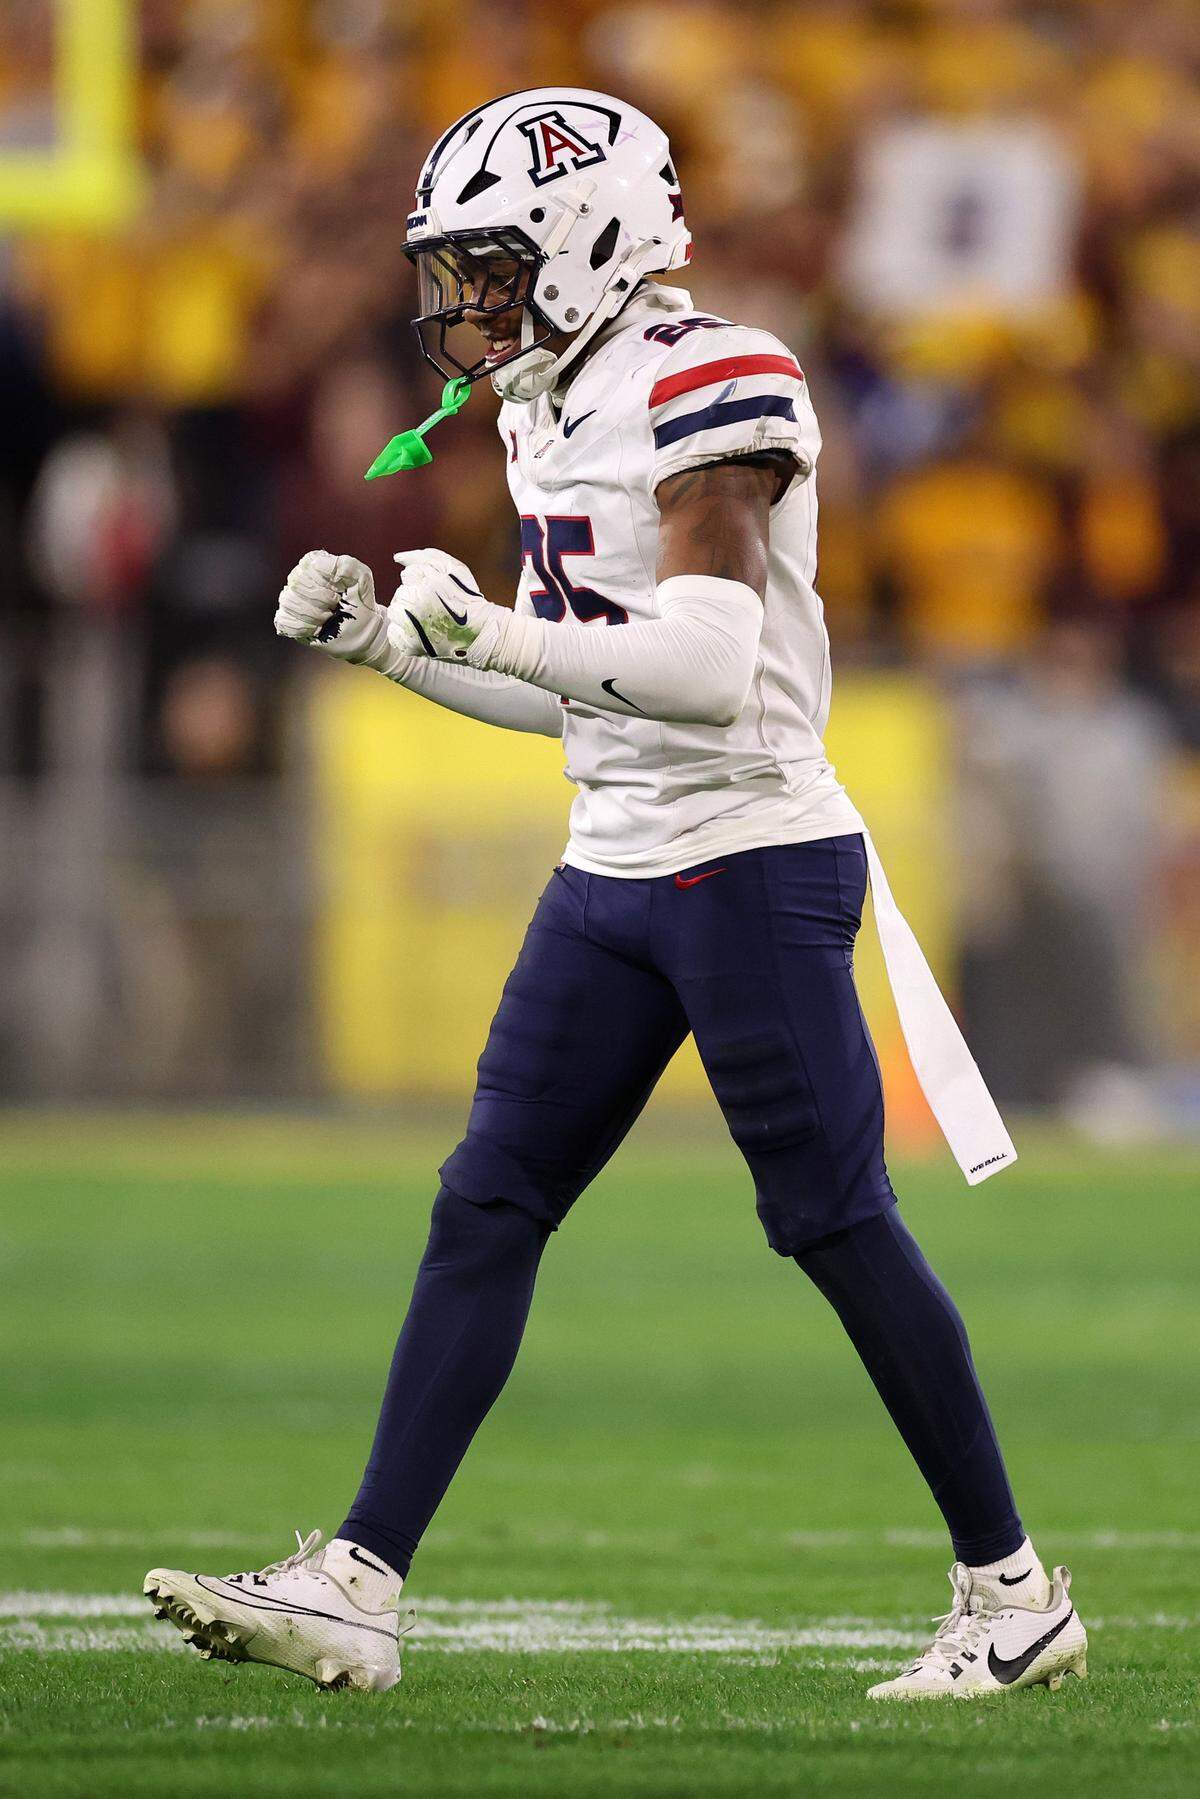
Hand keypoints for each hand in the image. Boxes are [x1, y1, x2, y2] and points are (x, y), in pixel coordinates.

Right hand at [274, 550, 390, 666]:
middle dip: (320, 600)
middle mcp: (298, 579)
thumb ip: (346, 565)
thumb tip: (317, 565)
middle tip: (335, 607)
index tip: (339, 593)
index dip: (324, 583)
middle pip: (296, 584)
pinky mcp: (286, 620)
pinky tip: (316, 628)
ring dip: (314, 615)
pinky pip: (284, 621)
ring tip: (328, 618)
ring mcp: (290, 599)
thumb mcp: (361, 579)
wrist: (361, 630)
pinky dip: (303, 628)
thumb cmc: (360, 602)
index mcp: (313, 564)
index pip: (308, 566)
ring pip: (289, 602)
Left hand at [386, 548, 504, 665]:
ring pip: (394, 611)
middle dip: (414, 597)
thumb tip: (396, 557)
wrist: (482, 635)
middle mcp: (418, 604)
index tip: (438, 593)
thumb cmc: (468, 599)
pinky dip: (403, 633)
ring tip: (428, 620)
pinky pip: (393, 633)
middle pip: (400, 593)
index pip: (408, 575)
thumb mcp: (454, 569)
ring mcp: (412, 626)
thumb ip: (425, 557)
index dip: (422, 582)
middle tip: (435, 608)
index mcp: (428, 584)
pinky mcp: (410, 646)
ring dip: (406, 614)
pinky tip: (421, 632)